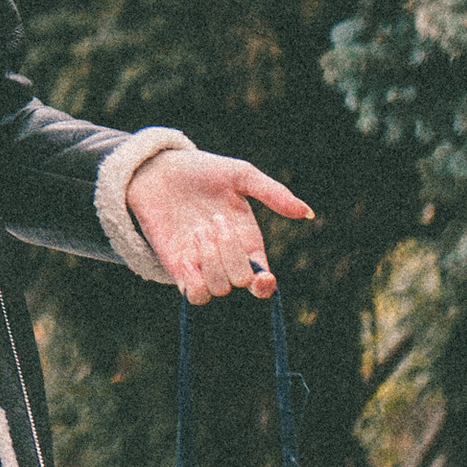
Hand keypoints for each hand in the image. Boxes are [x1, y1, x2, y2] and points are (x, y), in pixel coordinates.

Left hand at [128, 147, 312, 305]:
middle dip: (230, 253)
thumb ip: (272, 193)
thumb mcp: (240, 175)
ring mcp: (202, 267)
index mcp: (249, 243)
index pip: (264, 281)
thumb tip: (307, 213)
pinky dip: (193, 282)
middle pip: (241, 283)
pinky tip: (186, 256)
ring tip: (198, 230)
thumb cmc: (202, 171)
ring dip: (210, 262)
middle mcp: (228, 260)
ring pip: (218, 290)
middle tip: (214, 219)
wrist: (158, 170)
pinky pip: (192, 296)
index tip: (263, 276)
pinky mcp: (178, 269)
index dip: (266, 286)